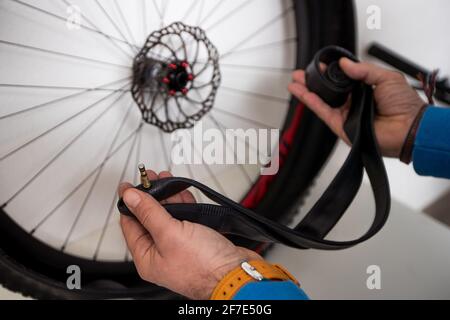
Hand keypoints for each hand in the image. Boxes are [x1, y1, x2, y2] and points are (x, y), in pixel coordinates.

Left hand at [118, 171, 261, 299]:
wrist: (237, 274)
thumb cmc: (205, 266)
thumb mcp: (170, 234)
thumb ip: (149, 213)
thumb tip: (129, 197)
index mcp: (147, 258)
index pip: (129, 225)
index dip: (129, 202)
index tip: (129, 185)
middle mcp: (161, 253)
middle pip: (149, 219)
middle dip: (150, 196)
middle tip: (150, 178)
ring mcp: (179, 247)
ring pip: (168, 216)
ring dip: (167, 197)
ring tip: (166, 180)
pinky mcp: (196, 241)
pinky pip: (185, 219)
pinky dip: (184, 204)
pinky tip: (183, 193)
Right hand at [288, 58, 425, 157]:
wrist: (408, 128)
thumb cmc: (404, 105)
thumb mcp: (386, 77)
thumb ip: (363, 70)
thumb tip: (344, 63)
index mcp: (366, 89)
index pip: (342, 78)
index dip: (330, 71)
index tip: (320, 64)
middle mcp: (354, 102)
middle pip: (328, 90)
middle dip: (313, 81)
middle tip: (300, 74)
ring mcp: (346, 114)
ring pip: (322, 101)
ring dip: (307, 91)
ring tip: (295, 82)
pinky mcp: (341, 126)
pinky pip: (323, 112)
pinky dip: (311, 102)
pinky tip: (302, 93)